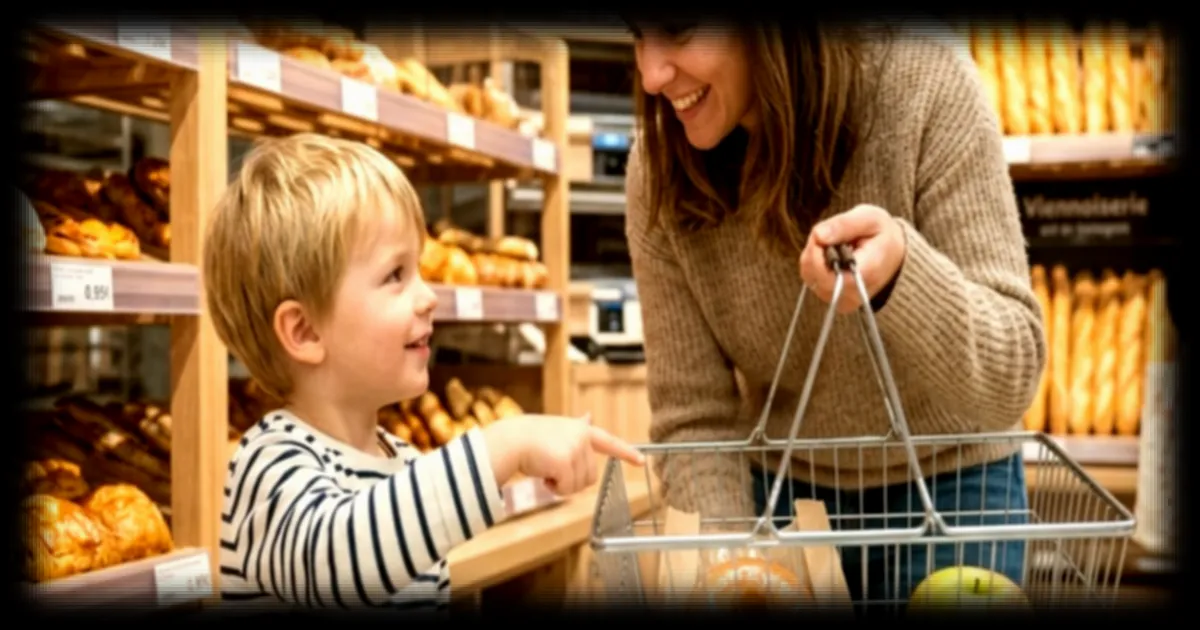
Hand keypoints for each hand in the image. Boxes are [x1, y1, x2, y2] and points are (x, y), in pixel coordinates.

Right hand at [483, 414, 644, 494]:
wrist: (510, 441)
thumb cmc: (528, 437)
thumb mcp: (557, 429)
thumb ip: (576, 428)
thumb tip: (589, 417)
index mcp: (581, 429)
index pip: (608, 441)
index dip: (626, 452)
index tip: (641, 460)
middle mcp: (581, 437)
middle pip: (590, 475)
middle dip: (572, 479)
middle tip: (552, 471)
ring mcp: (575, 449)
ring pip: (580, 484)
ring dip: (562, 485)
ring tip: (546, 470)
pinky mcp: (566, 462)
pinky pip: (568, 488)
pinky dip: (555, 488)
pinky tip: (543, 476)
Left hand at [798, 204, 906, 313]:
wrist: (895, 253)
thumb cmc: (882, 234)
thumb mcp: (869, 218)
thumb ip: (843, 225)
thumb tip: (818, 235)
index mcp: (867, 274)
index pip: (827, 274)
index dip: (816, 252)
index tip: (822, 233)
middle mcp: (854, 294)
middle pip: (814, 275)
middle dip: (814, 250)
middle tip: (831, 235)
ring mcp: (843, 300)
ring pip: (810, 277)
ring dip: (814, 256)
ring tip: (835, 244)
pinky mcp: (836, 300)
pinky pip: (812, 280)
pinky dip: (815, 264)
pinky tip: (830, 255)